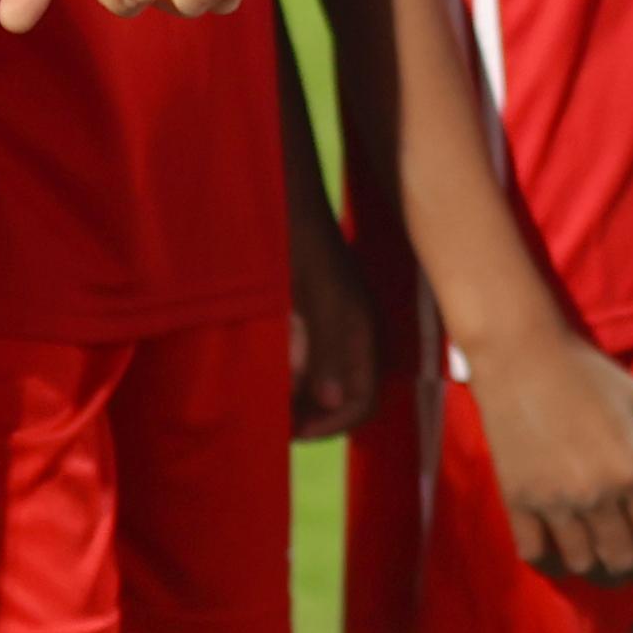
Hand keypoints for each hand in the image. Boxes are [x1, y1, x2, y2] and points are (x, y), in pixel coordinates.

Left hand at [288, 209, 378, 441]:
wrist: (286, 200)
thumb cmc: (297, 242)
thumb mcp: (312, 296)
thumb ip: (325, 346)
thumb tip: (332, 399)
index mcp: (361, 331)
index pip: (363, 400)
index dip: (332, 425)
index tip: (294, 432)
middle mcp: (355, 333)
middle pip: (347, 396)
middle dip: (316, 417)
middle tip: (278, 427)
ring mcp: (336, 324)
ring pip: (327, 380)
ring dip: (302, 399)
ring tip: (270, 407)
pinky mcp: (317, 315)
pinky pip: (312, 359)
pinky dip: (293, 376)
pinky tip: (268, 376)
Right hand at [467, 326, 632, 586]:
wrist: (523, 356)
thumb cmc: (590, 375)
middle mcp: (598, 495)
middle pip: (625, 561)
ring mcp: (555, 502)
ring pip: (583, 564)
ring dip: (600, 572)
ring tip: (609, 567)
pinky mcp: (518, 501)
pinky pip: (537, 555)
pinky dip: (554, 565)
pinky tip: (565, 559)